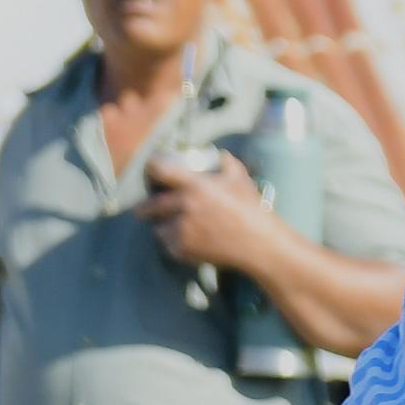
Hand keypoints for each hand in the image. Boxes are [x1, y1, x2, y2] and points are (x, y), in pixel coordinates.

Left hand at [141, 152, 288, 273]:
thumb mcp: (241, 180)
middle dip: (145, 208)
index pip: (158, 170)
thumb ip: (228, 164)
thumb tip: (220, 154)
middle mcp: (184, 206)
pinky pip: (169, 245)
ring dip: (162, 227)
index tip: (151, 170)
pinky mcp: (182, 250)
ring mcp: (181, 230)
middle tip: (147, 209)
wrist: (260, 244)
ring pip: (157, 228)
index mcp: (195, 186)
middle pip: (147, 206)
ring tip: (174, 227)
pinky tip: (188, 241)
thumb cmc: (251, 210)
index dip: (151, 168)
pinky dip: (175, 244)